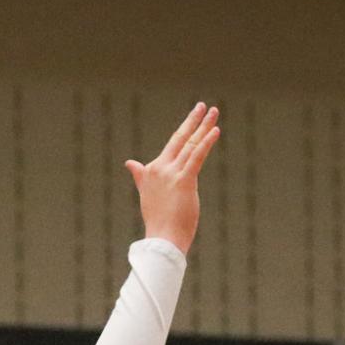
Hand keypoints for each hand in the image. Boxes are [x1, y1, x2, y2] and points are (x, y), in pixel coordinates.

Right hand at [125, 103, 220, 254]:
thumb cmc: (158, 221)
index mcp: (152, 170)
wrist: (162, 239)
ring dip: (204, 126)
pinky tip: (215, 130)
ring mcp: (172, 174)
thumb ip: (140, 176)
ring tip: (214, 112)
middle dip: (194, 120)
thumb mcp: (147, 193)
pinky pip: (197, 157)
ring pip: (191, 144)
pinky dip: (206, 142)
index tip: (196, 117)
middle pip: (180, 138)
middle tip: (204, 105)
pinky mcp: (184, 181)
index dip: (185, 129)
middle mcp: (160, 168)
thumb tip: (129, 163)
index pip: (172, 145)